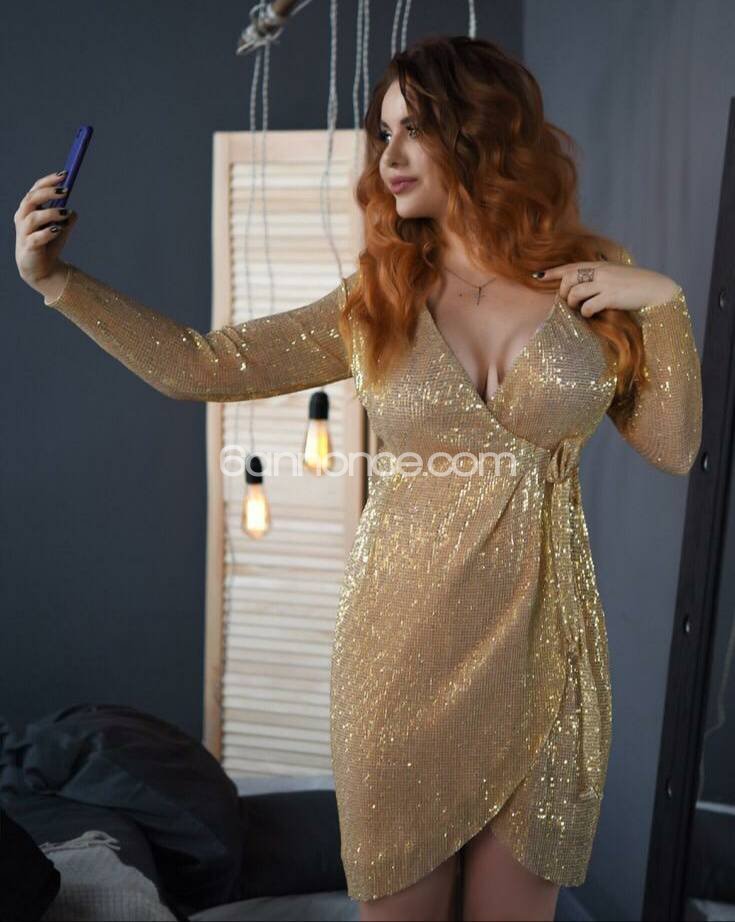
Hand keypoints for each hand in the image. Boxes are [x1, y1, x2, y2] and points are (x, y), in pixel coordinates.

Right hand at [14, 170, 78, 288]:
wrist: (42, 269)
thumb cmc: (49, 244)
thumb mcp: (61, 228)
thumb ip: (67, 218)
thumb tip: (73, 211)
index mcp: (29, 209)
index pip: (35, 190)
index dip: (48, 181)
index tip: (64, 175)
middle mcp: (23, 218)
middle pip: (31, 199)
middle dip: (48, 192)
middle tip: (66, 191)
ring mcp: (24, 233)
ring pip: (33, 217)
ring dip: (51, 213)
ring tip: (65, 213)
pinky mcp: (28, 247)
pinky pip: (36, 238)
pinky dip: (47, 232)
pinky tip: (57, 230)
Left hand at [539, 261, 679, 317]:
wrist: (656, 289)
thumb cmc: (634, 285)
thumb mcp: (614, 275)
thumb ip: (597, 277)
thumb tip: (579, 287)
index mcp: (599, 265)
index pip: (570, 266)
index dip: (552, 271)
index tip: (537, 276)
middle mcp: (600, 272)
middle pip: (568, 280)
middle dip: (564, 293)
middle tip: (570, 303)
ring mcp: (605, 283)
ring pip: (575, 293)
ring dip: (573, 304)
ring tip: (581, 309)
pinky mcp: (611, 296)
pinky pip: (588, 306)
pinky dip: (586, 312)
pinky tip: (592, 314)